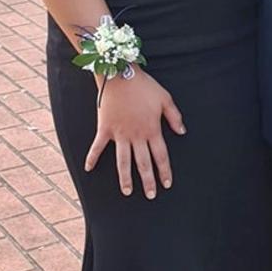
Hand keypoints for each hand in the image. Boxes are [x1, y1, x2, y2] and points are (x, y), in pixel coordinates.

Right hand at [84, 69, 185, 198]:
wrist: (120, 75)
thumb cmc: (144, 86)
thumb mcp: (165, 98)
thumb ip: (174, 116)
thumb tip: (182, 132)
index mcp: (152, 129)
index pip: (161, 156)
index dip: (164, 171)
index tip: (166, 184)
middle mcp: (136, 135)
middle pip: (143, 163)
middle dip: (147, 181)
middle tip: (151, 195)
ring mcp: (119, 134)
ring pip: (123, 161)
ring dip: (125, 178)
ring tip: (127, 192)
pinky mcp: (105, 129)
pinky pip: (97, 147)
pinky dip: (92, 158)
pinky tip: (88, 170)